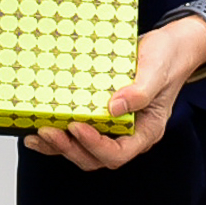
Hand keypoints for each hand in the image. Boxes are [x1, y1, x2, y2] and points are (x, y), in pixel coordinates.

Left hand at [23, 15, 205, 169]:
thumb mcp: (156, 72)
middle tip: (48, 132)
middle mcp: (128, 134)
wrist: (169, 47)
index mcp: (146, 131)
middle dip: (70, 148)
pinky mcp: (101, 115)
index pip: (119, 153)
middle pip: (96, 157)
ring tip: (36, 136)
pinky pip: (79, 132)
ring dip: (59, 146)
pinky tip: (38, 128)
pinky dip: (60, 133)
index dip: (95, 145)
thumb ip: (140, 92)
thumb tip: (115, 108)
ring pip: (84, 149)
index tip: (77, 127)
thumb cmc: (167, 59)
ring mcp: (114, 127)